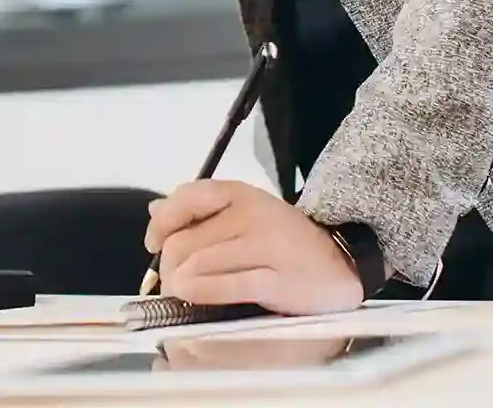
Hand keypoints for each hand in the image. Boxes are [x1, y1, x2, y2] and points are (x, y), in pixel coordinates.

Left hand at [144, 180, 363, 315]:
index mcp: (239, 194)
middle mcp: (250, 214)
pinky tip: (193, 299)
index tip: (153, 244)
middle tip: (168, 281)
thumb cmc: (284, 239)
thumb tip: (155, 208)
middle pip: (185, 240)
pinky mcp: (275, 280)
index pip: (186, 199)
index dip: (161, 224)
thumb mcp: (245, 213)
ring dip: (179, 283)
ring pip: (199, 264)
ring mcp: (264, 246)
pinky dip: (201, 294)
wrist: (340, 261)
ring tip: (179, 293)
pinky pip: (226, 286)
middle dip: (167, 265)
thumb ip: (201, 210)